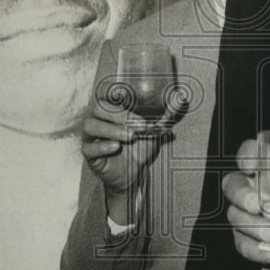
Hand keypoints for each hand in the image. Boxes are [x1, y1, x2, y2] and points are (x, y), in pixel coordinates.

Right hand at [82, 92, 186, 224]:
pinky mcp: (89, 154)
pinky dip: (102, 146)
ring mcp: (90, 137)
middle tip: (138, 126)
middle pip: (98, 108)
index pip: (106, 95)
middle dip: (118, 116)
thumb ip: (167, 114)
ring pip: (91, 126)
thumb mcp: (155, 130)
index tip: (134, 106)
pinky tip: (116, 147)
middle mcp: (97, 119)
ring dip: (111, 129)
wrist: (134, 173)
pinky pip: (88, 148)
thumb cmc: (140, 147)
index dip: (117, 97)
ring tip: (129, 137)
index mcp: (110, 110)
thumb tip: (182, 97)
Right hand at [223, 138, 269, 269]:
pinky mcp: (247, 239)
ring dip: (254, 227)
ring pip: (236, 217)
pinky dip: (259, 252)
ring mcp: (246, 215)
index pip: (248, 153)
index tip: (252, 165)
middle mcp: (252, 189)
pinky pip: (244, 245)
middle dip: (241, 195)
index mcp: (269, 169)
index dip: (246, 156)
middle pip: (232, 185)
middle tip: (258, 206)